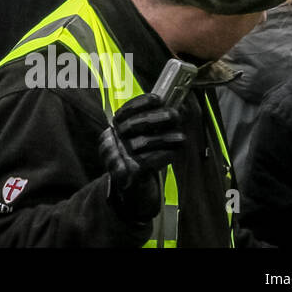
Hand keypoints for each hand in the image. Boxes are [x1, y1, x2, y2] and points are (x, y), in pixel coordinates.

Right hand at [97, 92, 184, 222]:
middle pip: (132, 125)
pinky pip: (149, 161)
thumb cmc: (138, 161)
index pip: (124, 112)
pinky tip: (175, 151)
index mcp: (112, 130)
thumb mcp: (138, 141)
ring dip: (166, 138)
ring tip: (182, 136)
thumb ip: (149, 125)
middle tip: (174, 115)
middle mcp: (110, 143)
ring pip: (143, 143)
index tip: (158, 98)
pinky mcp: (128, 175)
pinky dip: (164, 154)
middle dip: (155, 118)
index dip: (140, 103)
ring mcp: (117, 159)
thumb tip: (174, 105)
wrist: (130, 193)